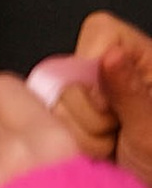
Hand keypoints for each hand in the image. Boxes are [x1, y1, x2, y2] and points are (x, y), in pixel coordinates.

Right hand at [57, 14, 151, 187]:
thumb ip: (128, 90)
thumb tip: (111, 54)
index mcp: (139, 56)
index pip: (100, 31)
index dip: (99, 68)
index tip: (116, 103)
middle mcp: (111, 72)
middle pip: (69, 73)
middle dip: (92, 115)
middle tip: (120, 133)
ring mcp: (89, 98)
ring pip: (54, 106)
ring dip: (84, 137)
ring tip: (114, 148)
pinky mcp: (72, 124)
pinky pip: (48, 129)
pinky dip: (74, 149)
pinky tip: (99, 156)